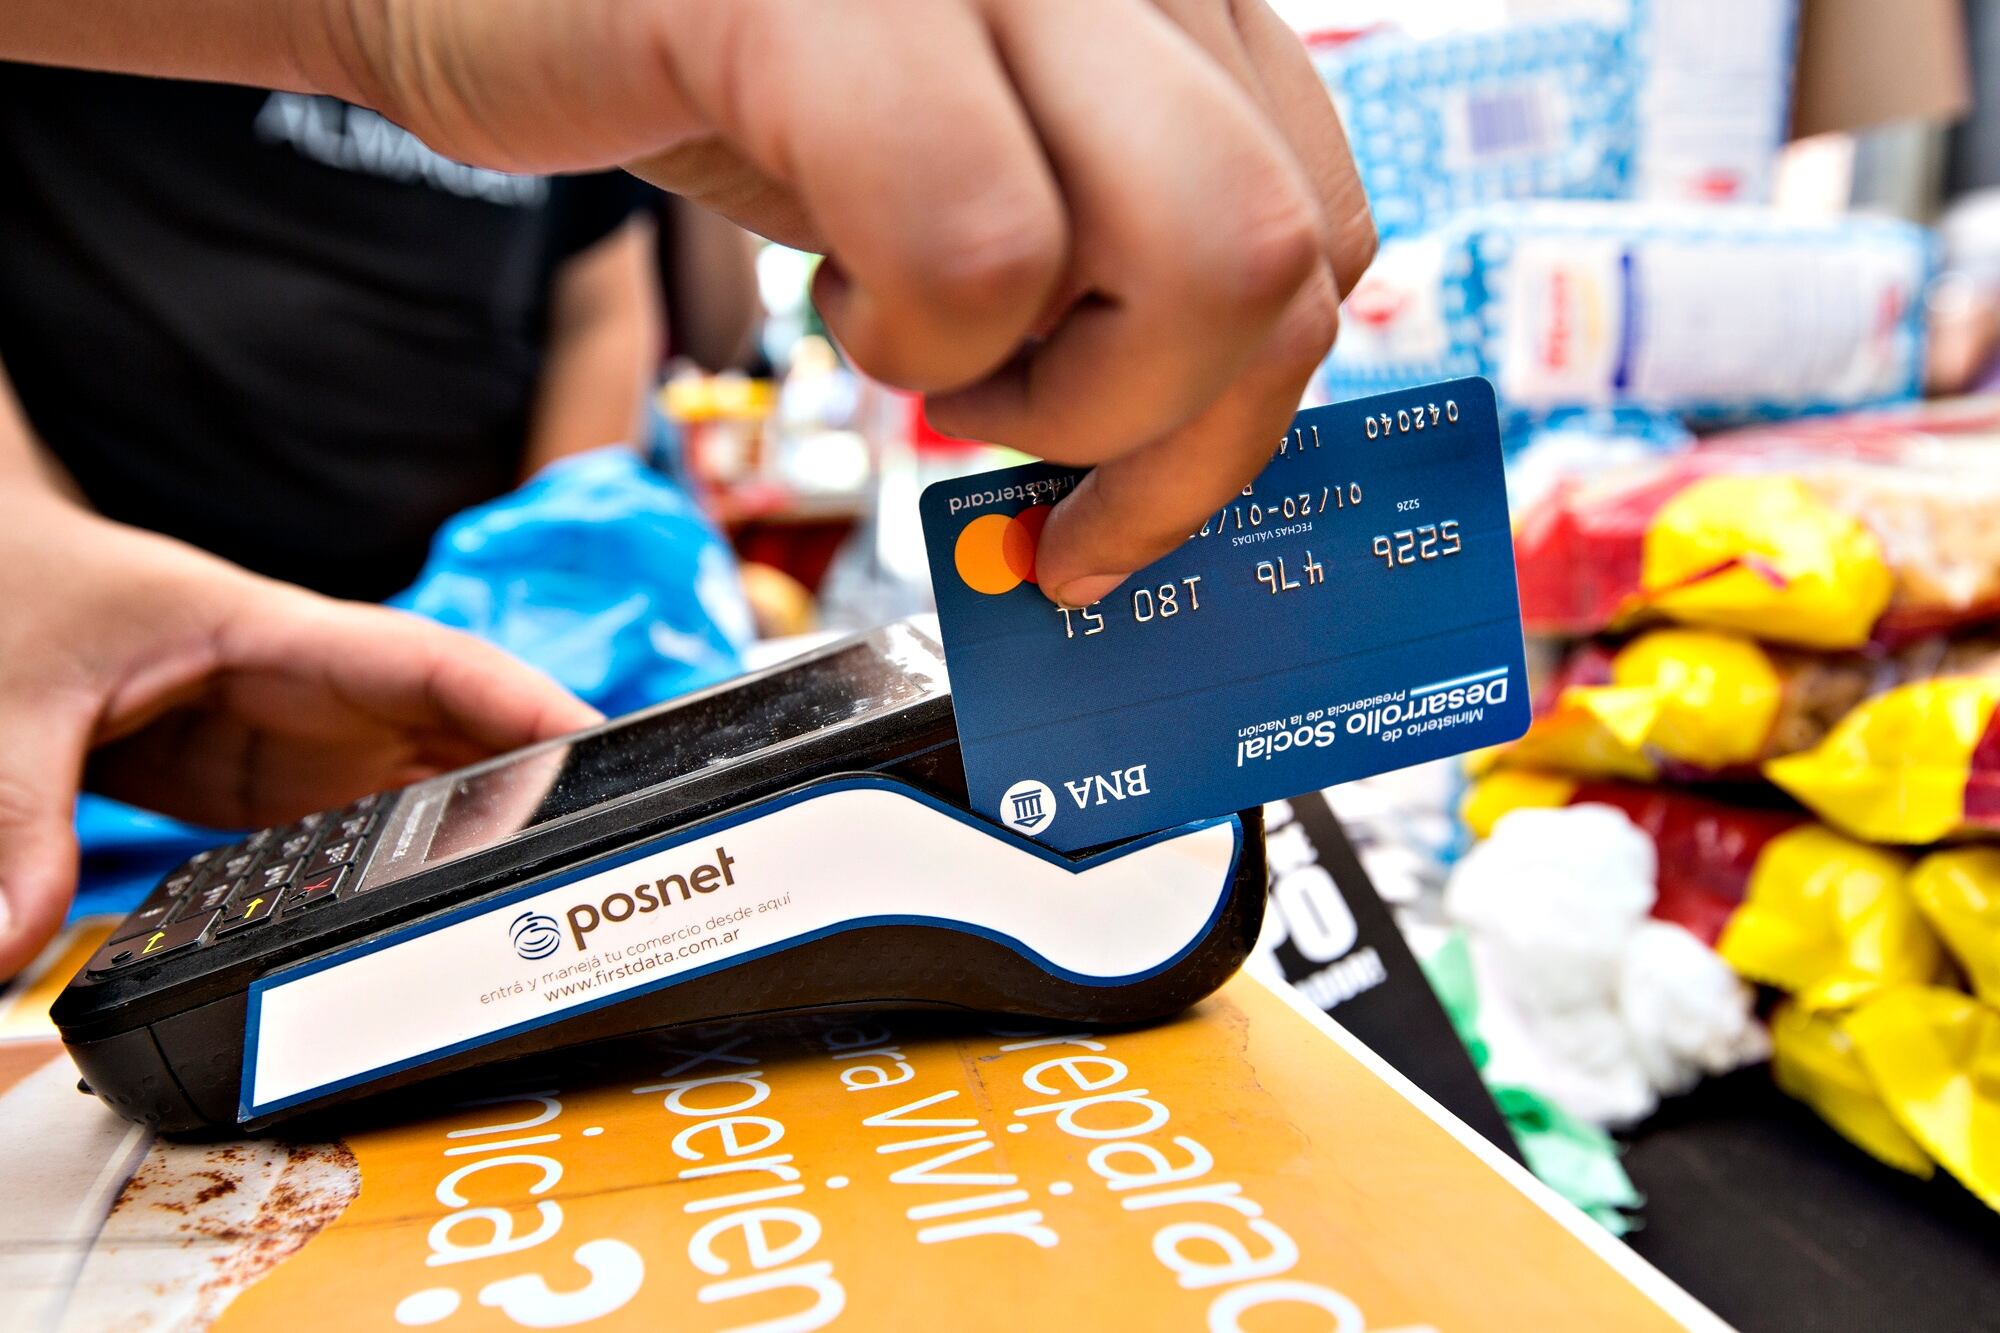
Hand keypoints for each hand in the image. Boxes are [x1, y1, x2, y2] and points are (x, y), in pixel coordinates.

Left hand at [0, 492, 599, 976]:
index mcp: (279, 634)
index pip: (437, 665)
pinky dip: (427, 871)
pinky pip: (376, 835)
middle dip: (542, 788)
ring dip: (494, 837)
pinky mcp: (279, 793)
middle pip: (464, 736)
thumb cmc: (23, 586)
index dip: (531, 707)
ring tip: (555, 901)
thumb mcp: (10, 698)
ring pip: (435, 789)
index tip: (607, 756)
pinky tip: (460, 916)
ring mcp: (305, 745)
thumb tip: (8, 943)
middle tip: (607, 859)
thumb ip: (15, 818)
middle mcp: (316, 692)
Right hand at [323, 0, 1374, 604]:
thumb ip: (1101, 250)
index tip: (1127, 501)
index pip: (1323, 240)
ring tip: (908, 337)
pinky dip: (915, 341)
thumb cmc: (713, 63)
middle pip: (1290, 267)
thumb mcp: (960, 151)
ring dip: (1043, 391)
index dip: (1235, 412)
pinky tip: (833, 290)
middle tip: (1023, 453)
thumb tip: (1200, 440)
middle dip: (1164, 442)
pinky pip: (977, 243)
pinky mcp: (818, 1)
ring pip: (1198, 260)